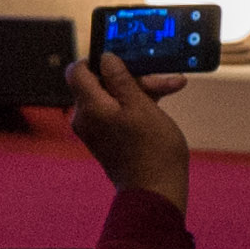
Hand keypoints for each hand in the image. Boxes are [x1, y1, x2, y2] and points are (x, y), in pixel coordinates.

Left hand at [64, 51, 193, 211]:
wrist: (155, 190)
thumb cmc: (152, 150)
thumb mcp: (141, 106)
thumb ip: (120, 79)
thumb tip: (105, 58)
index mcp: (88, 107)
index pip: (78, 70)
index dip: (98, 60)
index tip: (123, 59)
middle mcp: (84, 117)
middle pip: (101, 83)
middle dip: (133, 78)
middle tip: (164, 81)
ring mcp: (94, 129)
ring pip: (113, 97)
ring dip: (141, 91)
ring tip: (171, 88)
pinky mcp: (106, 138)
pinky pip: (115, 113)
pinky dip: (136, 106)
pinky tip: (160, 104)